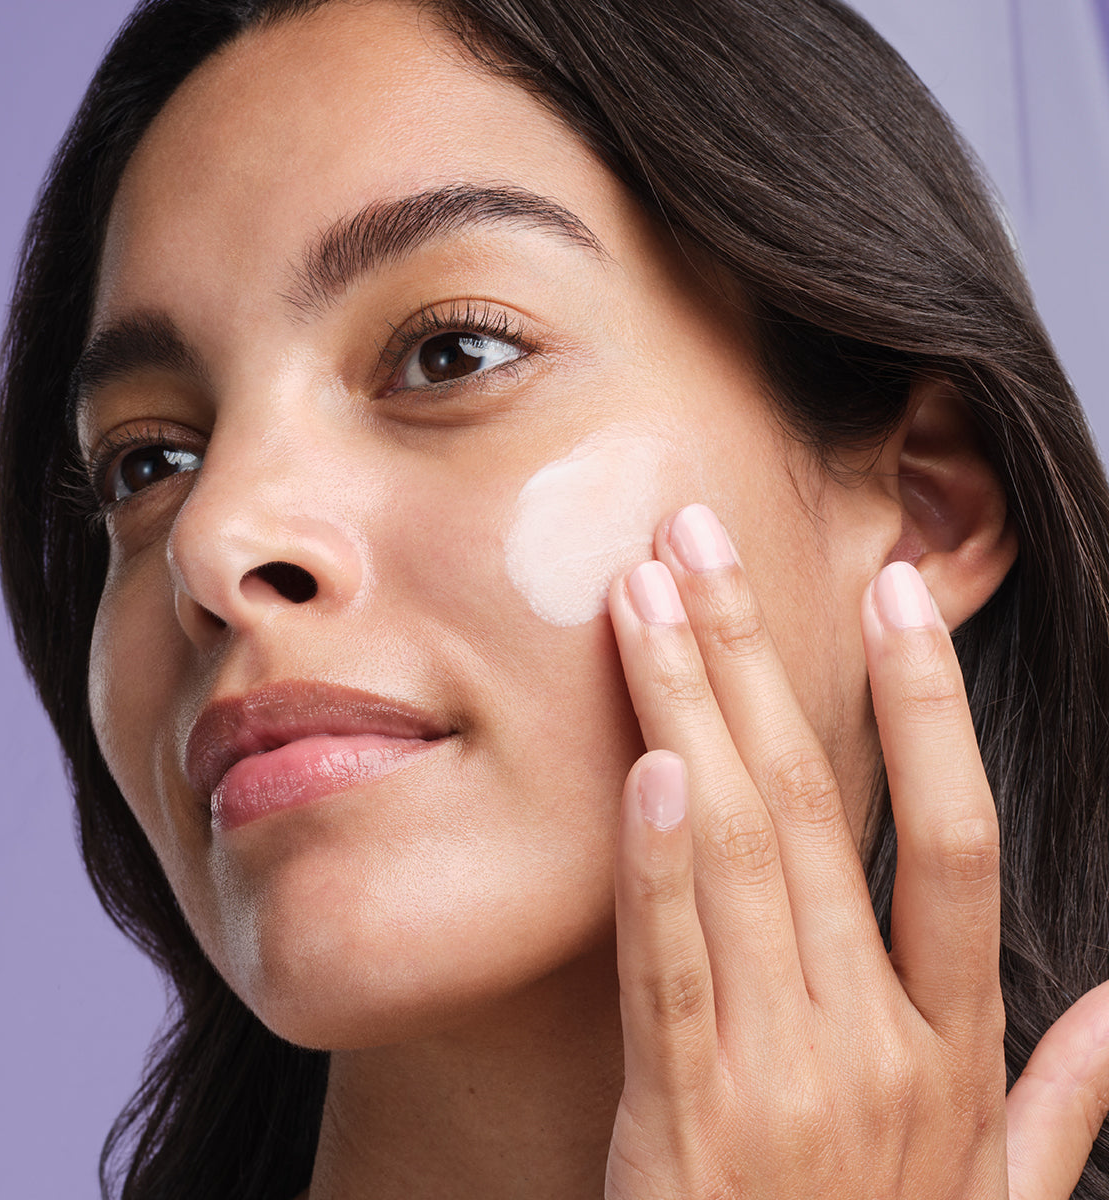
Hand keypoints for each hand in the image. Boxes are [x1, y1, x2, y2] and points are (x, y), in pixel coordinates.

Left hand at [604, 503, 1108, 1199]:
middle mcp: (874, 1044)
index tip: (889, 590)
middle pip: (816, 806)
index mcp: (951, 1052)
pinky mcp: (685, 1125)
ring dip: (689, 713)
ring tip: (647, 597)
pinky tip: (645, 767)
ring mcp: (781, 1081)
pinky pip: (670, 972)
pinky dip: (657, 868)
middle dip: (757, 657)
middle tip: (704, 535)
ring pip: (736, 855)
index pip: (956, 838)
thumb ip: (1067, 1105)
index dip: (924, 705)